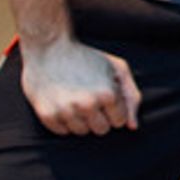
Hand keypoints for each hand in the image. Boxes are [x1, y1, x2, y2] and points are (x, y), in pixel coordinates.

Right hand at [20, 37, 141, 135]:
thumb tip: (132, 127)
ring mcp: (66, 111)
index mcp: (107, 94)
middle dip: (99, 116)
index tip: (104, 95)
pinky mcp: (47, 115)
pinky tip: (62, 102)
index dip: (114, 109)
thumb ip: (131, 97)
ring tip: (75, 98)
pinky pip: (63, 132)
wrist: (48, 46)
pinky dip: (64, 121)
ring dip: (81, 119)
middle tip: (89, 97)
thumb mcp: (117, 68)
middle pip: (102, 130)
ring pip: (82, 132)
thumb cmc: (87, 57)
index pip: (119, 122)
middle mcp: (87, 105)